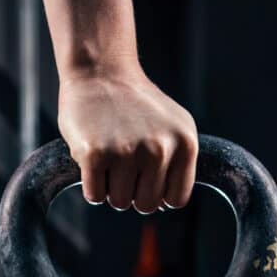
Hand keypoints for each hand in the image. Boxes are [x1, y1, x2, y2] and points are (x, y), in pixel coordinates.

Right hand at [58, 66, 198, 213]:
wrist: (100, 71)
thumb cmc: (135, 106)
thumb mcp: (173, 128)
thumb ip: (178, 163)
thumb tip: (167, 205)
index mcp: (185, 144)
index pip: (176, 199)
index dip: (159, 194)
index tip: (147, 177)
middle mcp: (160, 148)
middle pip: (147, 205)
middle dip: (133, 192)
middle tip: (124, 164)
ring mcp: (127, 151)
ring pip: (120, 203)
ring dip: (111, 188)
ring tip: (109, 157)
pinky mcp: (95, 154)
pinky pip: (95, 196)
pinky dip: (92, 186)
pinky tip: (93, 161)